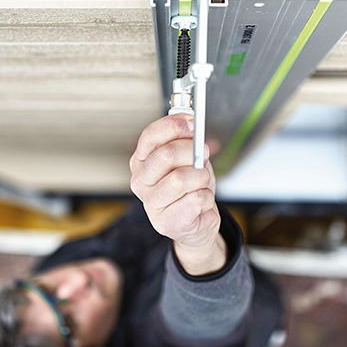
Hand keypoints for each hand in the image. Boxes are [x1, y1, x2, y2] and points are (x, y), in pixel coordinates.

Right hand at [129, 114, 225, 274]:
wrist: (197, 220)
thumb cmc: (190, 186)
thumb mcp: (189, 158)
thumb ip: (186, 141)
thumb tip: (191, 125)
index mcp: (141, 161)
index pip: (150, 136)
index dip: (173, 126)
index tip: (192, 124)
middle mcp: (141, 182)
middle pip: (166, 155)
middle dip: (192, 151)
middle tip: (203, 153)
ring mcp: (151, 204)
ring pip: (182, 178)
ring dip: (201, 178)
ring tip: (201, 183)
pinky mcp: (166, 222)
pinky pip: (196, 199)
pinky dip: (206, 198)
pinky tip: (200, 203)